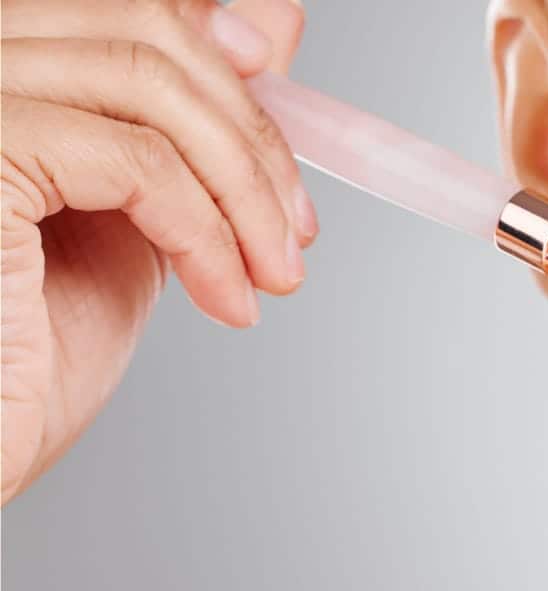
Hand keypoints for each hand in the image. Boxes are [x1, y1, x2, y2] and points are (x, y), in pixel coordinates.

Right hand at [1, 0, 314, 503]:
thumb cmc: (18, 371)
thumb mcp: (134, 223)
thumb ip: (187, 130)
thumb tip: (267, 29)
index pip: (118, 11)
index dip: (211, 41)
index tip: (276, 94)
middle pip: (140, 28)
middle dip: (249, 131)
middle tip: (294, 226)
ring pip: (147, 82)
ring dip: (245, 190)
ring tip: (273, 273)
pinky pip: (137, 162)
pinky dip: (209, 233)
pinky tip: (226, 297)